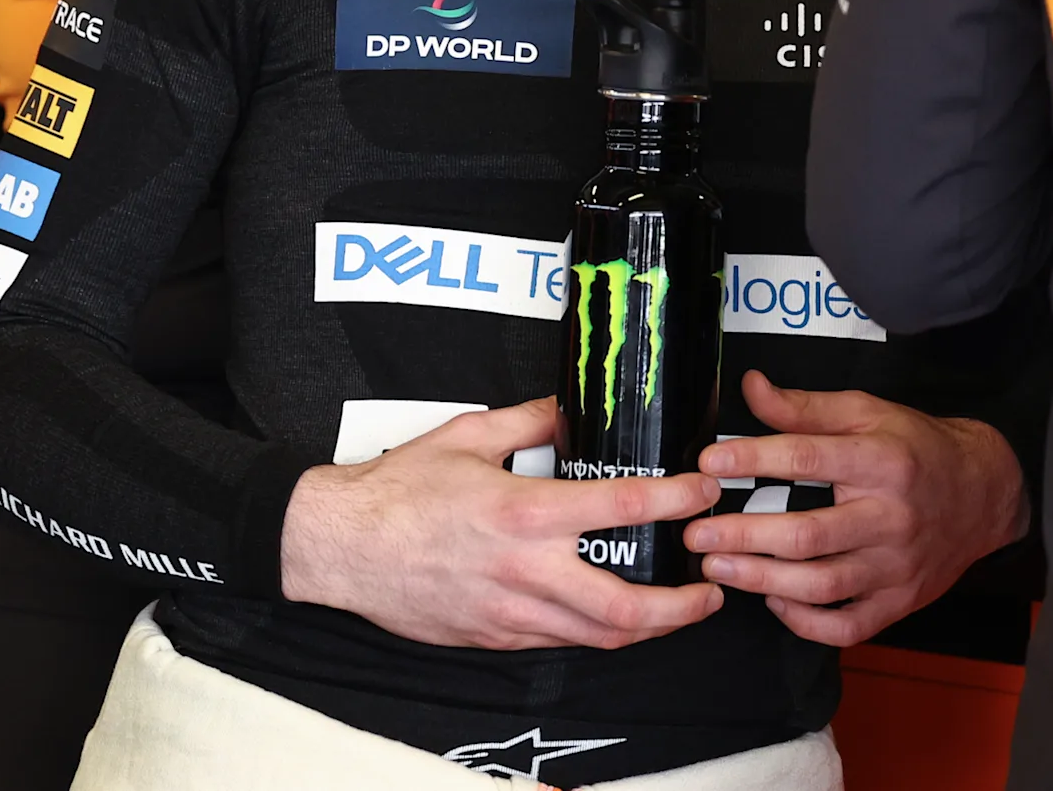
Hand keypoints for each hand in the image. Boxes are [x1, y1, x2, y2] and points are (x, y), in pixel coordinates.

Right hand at [281, 399, 724, 650]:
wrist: (342, 548)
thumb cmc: (397, 493)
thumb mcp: (468, 437)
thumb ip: (530, 421)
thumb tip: (571, 409)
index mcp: (524, 513)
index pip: (622, 508)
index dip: (676, 501)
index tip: (704, 491)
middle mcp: (525, 572)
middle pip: (625, 607)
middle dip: (682, 606)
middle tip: (710, 588)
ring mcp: (511, 614)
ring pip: (599, 637)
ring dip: (649, 628)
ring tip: (677, 610)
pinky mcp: (495, 638)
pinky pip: (561, 642)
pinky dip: (597, 633)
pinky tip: (613, 615)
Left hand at [683, 370, 1028, 647]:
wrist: (984, 495)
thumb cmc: (916, 449)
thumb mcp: (867, 412)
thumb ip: (806, 406)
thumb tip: (750, 387)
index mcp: (882, 461)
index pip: (808, 459)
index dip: (753, 460)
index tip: (709, 463)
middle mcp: (891, 518)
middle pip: (808, 534)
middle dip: (743, 537)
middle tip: (696, 535)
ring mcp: (897, 567)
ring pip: (821, 585)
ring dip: (761, 581)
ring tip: (716, 569)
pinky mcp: (900, 603)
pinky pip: (846, 626)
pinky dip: (804, 621)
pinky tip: (773, 601)